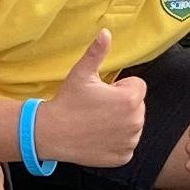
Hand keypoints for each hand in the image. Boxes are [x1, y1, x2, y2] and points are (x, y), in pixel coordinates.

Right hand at [32, 29, 145, 167]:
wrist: (52, 133)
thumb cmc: (68, 101)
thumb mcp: (82, 73)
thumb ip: (97, 52)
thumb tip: (106, 32)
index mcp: (130, 99)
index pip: (137, 87)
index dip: (118, 88)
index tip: (101, 93)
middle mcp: (136, 121)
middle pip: (137, 107)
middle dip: (121, 105)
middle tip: (97, 108)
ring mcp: (130, 141)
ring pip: (132, 125)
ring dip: (120, 123)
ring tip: (97, 122)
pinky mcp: (124, 157)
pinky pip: (126, 145)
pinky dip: (116, 142)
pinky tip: (98, 137)